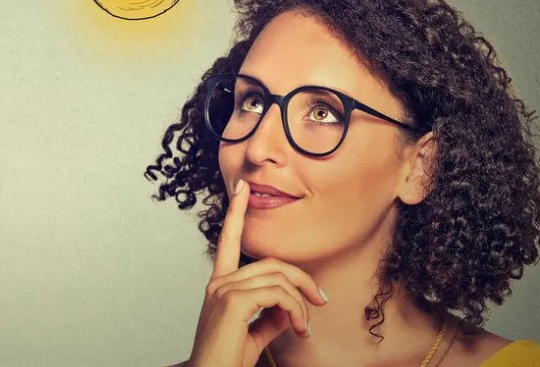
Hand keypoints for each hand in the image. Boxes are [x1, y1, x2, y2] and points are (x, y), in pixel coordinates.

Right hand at [186, 180, 328, 366]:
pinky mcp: (233, 302)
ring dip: (301, 304)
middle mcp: (219, 283)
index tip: (242, 189)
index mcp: (220, 285)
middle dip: (302, 279)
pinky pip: (278, 294)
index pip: (228, 241)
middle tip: (320, 302)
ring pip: (278, 279)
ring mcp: (224, 290)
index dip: (236, 213)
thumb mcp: (254, 333)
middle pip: (272, 263)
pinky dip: (296, 310)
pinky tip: (298, 328)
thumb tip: (291, 309)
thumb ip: (271, 315)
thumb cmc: (227, 360)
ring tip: (305, 328)